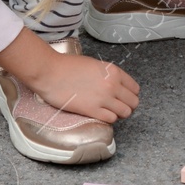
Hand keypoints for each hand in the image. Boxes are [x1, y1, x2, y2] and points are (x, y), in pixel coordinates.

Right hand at [24, 51, 139, 123]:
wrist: (49, 72)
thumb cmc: (67, 66)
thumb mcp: (95, 65)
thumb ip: (108, 75)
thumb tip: (114, 84)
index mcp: (114, 72)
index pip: (135, 88)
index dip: (130, 94)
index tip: (123, 97)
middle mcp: (112, 85)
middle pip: (133, 102)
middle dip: (127, 106)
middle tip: (118, 106)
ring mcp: (103, 98)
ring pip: (125, 112)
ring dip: (119, 114)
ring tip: (110, 111)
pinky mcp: (92, 110)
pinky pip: (111, 119)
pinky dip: (108, 119)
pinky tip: (100, 114)